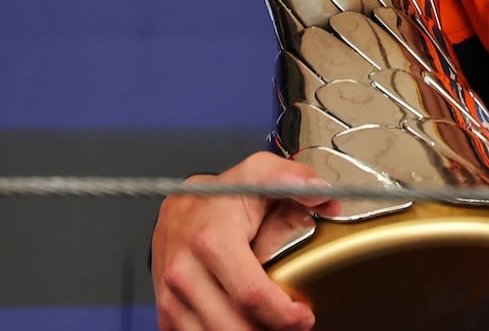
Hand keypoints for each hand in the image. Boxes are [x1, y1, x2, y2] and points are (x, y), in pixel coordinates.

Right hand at [153, 152, 334, 329]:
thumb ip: (294, 180)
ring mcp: (170, 296)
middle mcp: (185, 272)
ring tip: (271, 324)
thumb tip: (322, 194)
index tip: (303, 315)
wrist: (179, 208)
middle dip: (270, 330)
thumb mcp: (259, 174)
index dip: (282, 314)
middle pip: (233, 325)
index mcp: (213, 241)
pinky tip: (246, 324)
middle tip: (292, 324)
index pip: (251, 294)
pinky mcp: (165, 312)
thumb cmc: (221, 196)